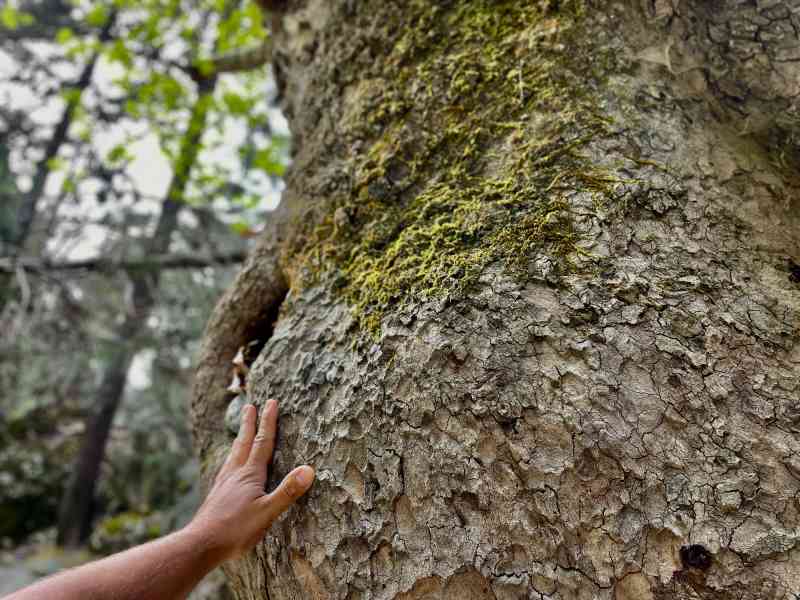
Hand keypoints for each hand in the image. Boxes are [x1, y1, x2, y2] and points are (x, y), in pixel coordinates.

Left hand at [186, 399, 314, 560]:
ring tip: (241, 431)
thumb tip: (309, 469)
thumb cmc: (235, 530)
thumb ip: (287, 491)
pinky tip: (229, 466)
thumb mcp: (267, 512)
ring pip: (233, 454)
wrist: (200, 544)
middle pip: (244, 442)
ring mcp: (224, 483)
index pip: (262, 443)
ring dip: (240, 438)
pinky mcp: (217, 494)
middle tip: (250, 405)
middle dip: (249, 423)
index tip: (271, 402)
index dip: (268, 422)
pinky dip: (231, 458)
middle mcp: (235, 473)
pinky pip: (226, 467)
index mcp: (249, 475)